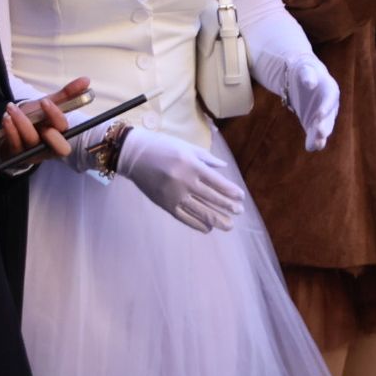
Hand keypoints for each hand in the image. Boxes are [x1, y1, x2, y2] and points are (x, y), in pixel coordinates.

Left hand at [0, 77, 89, 162]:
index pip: (66, 130)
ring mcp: (34, 153)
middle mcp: (50, 146)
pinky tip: (6, 117)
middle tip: (38, 119)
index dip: (57, 117)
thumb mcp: (50, 105)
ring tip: (11, 108)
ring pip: (32, 141)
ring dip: (21, 122)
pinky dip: (10, 129)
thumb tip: (87, 80)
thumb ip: (67, 94)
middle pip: (60, 148)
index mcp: (61, 134)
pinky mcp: (18, 155)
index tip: (45, 101)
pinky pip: (15, 144)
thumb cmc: (36, 118)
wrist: (14, 128)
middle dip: (52, 134)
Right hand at [117, 128, 244, 232]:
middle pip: (211, 198)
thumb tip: (223, 167)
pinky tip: (208, 228)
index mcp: (192, 165)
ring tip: (229, 225)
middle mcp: (185, 182)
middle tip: (239, 212)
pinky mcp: (165, 204)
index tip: (241, 197)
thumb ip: (206, 158)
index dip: (230, 191)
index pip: (217, 182)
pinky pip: (184, 218)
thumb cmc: (163, 147)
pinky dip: (197, 224)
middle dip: (227, 206)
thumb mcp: (186, 147)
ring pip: (200, 211)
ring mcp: (174, 195)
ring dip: (216, 219)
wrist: (135, 156)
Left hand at [286, 59, 338, 151]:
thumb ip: (307, 75)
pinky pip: (314, 133)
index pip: (330, 99)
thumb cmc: (304, 70)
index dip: (325, 107)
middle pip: (328, 117)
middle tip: (320, 133)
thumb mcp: (305, 69)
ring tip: (317, 145)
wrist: (301, 78)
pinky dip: (313, 140)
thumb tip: (310, 83)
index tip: (319, 114)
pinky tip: (310, 147)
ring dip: (320, 137)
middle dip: (325, 125)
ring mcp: (323, 116)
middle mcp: (329, 105)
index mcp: (330, 90)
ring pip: (323, 128)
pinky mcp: (313, 123)